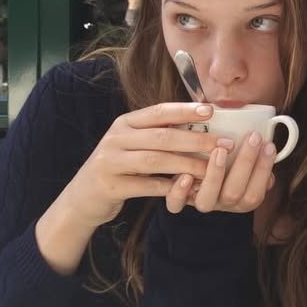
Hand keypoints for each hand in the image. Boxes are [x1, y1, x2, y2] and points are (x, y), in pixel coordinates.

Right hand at [62, 103, 233, 227]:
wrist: (83, 197)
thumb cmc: (117, 167)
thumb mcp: (131, 144)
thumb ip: (157, 134)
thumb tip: (198, 125)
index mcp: (124, 123)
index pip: (158, 111)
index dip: (185, 110)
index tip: (212, 110)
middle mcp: (116, 138)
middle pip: (162, 136)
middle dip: (196, 140)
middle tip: (224, 144)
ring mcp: (111, 162)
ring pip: (156, 160)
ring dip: (187, 165)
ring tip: (211, 170)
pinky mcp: (110, 185)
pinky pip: (146, 185)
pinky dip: (170, 188)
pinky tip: (189, 190)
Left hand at [165, 130, 275, 213]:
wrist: (192, 175)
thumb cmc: (225, 162)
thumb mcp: (241, 160)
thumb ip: (253, 154)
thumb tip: (268, 136)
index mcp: (240, 199)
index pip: (255, 193)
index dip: (264, 170)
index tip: (269, 144)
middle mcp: (221, 204)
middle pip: (234, 194)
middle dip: (245, 164)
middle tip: (252, 137)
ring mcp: (199, 202)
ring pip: (206, 201)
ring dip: (215, 174)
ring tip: (220, 150)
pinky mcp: (177, 201)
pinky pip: (176, 205)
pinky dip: (180, 192)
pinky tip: (186, 175)